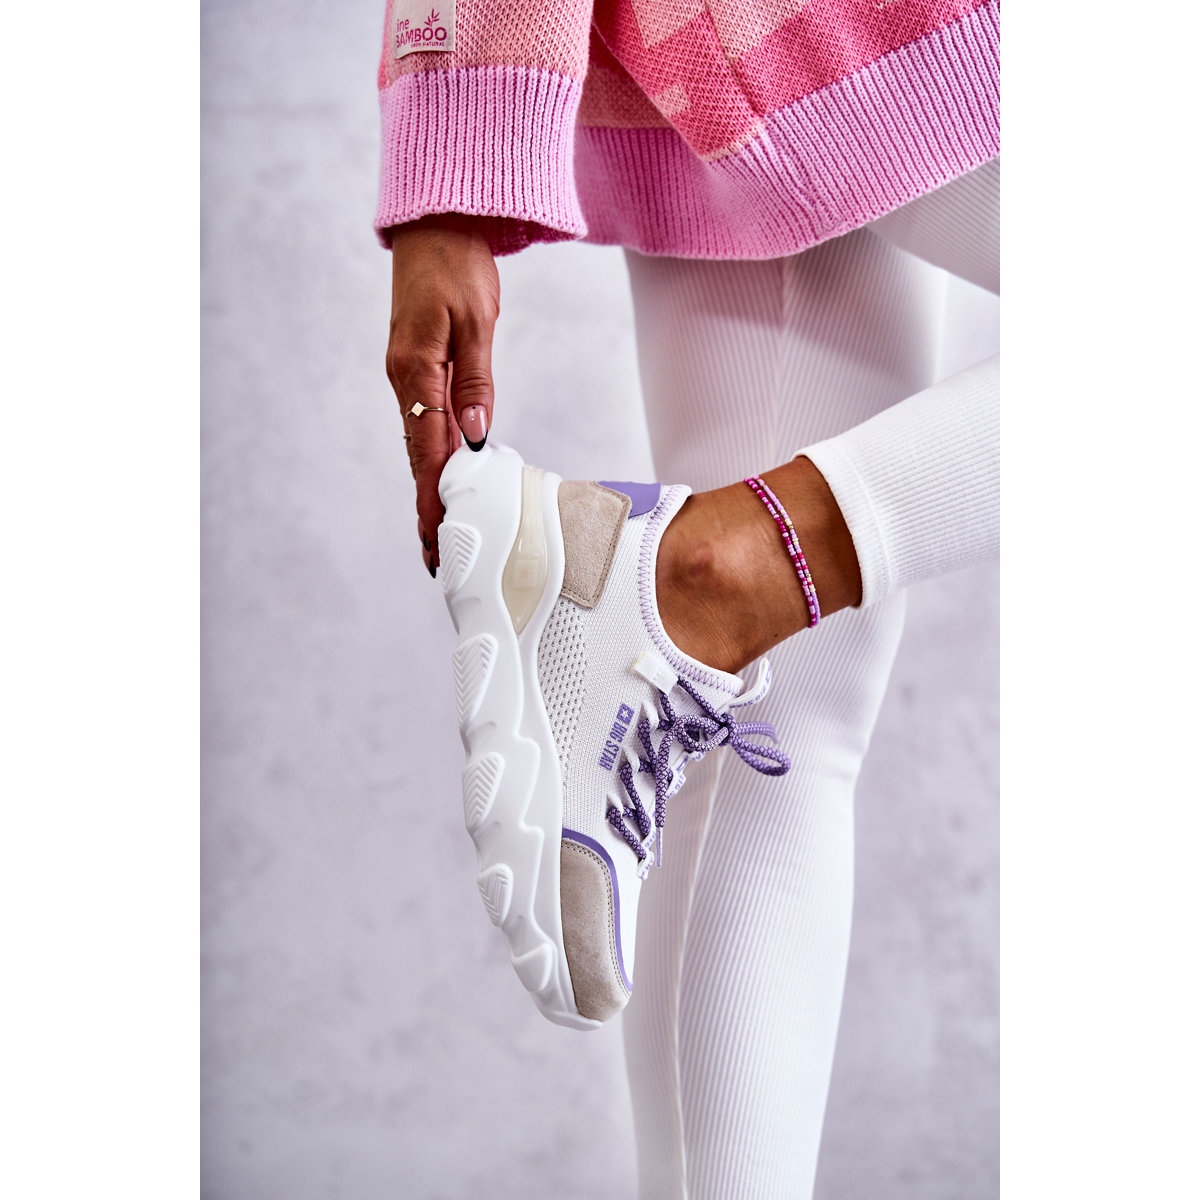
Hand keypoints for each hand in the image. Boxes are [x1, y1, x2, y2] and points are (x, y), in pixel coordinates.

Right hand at [385, 215, 499, 577]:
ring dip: (428, 487)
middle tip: (434, 554)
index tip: (435, 535)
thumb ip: (476, 380)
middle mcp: (406, 378)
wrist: (436, 225)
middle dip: (427, 506)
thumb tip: (477, 435)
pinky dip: (431, 457)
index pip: (427, 448)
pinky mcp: (416, 368)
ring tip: (438, 530)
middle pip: (417, 456)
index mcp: (418, 369)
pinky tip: (443, 478)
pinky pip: (423, 422)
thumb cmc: (458, 266)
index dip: (433, 496)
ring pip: (419, 443)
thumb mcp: (477, 321)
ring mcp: (408, 374)